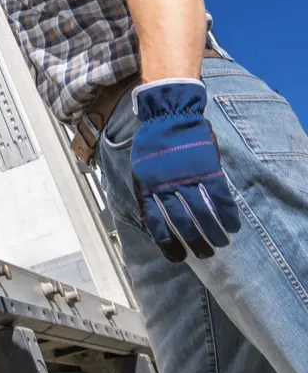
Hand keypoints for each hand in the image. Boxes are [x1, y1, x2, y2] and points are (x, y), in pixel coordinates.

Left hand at [130, 79, 240, 261]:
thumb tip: (147, 221)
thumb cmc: (152, 145)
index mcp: (148, 186)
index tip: (178, 258)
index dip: (167, 244)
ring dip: (214, 233)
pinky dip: (228, 214)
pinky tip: (233, 226)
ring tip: (221, 244)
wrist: (168, 114)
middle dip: (195, 243)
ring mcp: (189, 177)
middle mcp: (167, 185)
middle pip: (183, 222)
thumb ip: (144, 194)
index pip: (156, 223)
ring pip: (203, 213)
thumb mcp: (139, 170)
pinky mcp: (207, 168)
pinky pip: (220, 197)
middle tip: (205, 254)